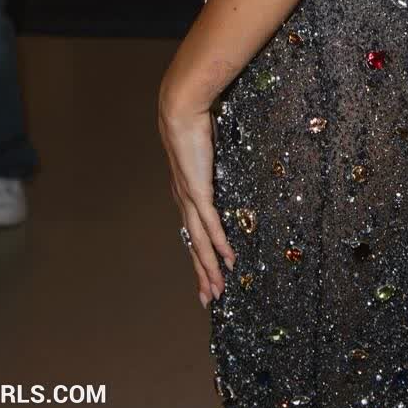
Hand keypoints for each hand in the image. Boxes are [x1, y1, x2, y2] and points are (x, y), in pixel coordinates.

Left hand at [158, 86, 234, 307]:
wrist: (180, 110)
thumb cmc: (193, 122)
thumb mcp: (205, 146)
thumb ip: (211, 157)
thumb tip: (220, 154)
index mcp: (184, 191)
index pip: (192, 230)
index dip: (199, 253)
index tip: (205, 273)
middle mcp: (183, 200)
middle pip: (193, 244)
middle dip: (201, 273)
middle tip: (209, 298)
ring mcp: (189, 198)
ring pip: (200, 242)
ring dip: (209, 268)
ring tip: (217, 290)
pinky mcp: (197, 191)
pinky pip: (210, 224)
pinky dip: (219, 244)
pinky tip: (228, 260)